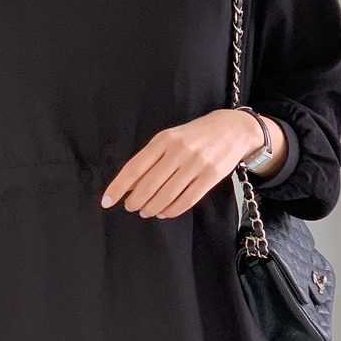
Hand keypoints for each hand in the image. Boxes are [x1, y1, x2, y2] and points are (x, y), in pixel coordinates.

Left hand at [99, 109, 284, 217]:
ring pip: (166, 195)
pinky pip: (186, 200)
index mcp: (163, 140)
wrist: (233, 129)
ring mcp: (196, 164)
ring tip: (146, 211)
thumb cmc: (195, 136)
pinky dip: (171, 210)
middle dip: (135, 201)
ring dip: (151, 208)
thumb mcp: (170, 140)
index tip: (107, 201)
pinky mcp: (211, 176)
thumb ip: (150, 160)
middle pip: (149, 185)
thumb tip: (128, 185)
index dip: (118, 187)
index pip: (134, 167)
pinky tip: (164, 212)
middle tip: (130, 207)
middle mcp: (178, 151)